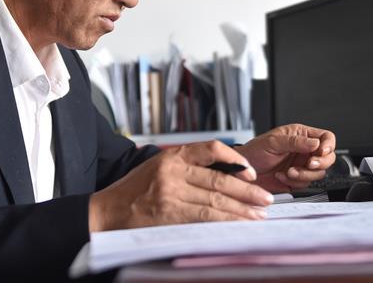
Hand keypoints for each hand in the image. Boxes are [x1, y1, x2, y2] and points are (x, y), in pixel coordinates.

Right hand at [88, 141, 273, 231]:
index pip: (212, 148)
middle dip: (248, 190)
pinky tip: (239, 224)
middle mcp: (173, 170)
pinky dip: (226, 221)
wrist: (107, 211)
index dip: (236, 160)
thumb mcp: (157, 168)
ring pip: (216, 199)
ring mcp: (171, 192)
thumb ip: (186, 168)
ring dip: (242, 209)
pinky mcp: (170, 213)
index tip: (251, 173)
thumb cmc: (133, 191)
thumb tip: (225, 176)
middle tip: (265, 198)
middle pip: (220, 179)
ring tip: (259, 214)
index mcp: (172, 155)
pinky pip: (206, 217)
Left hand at [235, 124, 335, 192]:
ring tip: (289, 171)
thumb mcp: (274, 142)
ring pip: (319, 173)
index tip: (321, 152)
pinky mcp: (298, 180)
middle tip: (308, 164)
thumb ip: (295, 142)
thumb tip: (315, 143)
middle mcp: (304, 150)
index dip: (328, 145)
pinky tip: (282, 176)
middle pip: (328, 157)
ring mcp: (302, 165)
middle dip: (319, 163)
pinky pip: (307, 184)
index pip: (325, 137)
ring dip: (305, 174)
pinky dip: (296, 182)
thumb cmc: (254, 151)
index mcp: (301, 136)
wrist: (243, 172)